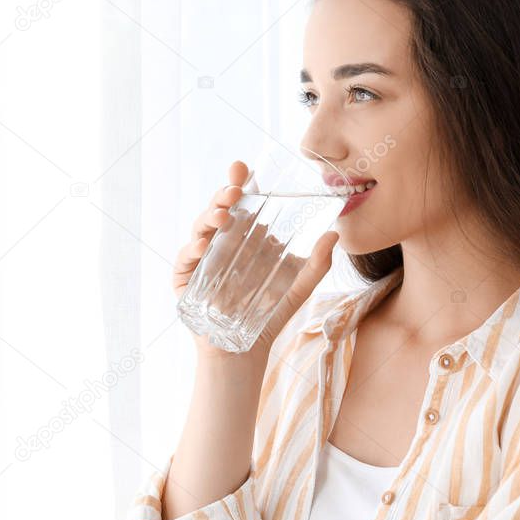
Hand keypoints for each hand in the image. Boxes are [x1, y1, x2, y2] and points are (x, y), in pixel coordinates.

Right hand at [173, 160, 339, 362]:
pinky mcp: (185, 278)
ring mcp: (201, 258)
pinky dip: (193, 248)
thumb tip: (334, 234)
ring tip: (223, 216)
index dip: (241, 184)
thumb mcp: (298, 287)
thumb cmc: (268, 315)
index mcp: (246, 237)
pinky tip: (205, 247)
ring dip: (210, 217)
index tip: (244, 168)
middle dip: (224, 194)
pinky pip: (186, 257)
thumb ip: (317, 263)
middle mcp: (222, 242)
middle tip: (234, 190)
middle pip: (220, 209)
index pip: (243, 204)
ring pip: (202, 227)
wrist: (244, 351)